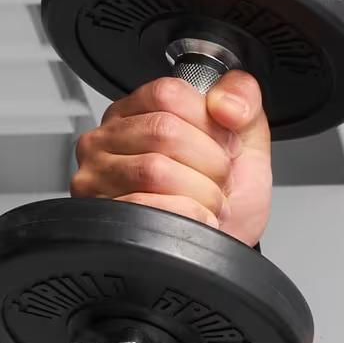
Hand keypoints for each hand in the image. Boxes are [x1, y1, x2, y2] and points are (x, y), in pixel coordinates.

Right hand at [67, 70, 271, 247]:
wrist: (226, 248)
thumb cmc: (226, 199)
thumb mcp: (246, 141)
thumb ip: (244, 100)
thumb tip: (225, 104)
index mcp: (137, 111)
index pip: (169, 94)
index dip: (210, 126)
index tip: (224, 148)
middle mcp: (108, 140)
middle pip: (164, 131)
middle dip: (210, 165)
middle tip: (216, 184)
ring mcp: (98, 178)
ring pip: (156, 171)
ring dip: (201, 195)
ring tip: (206, 204)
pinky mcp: (103, 216)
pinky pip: (148, 208)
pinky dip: (189, 218)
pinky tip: (196, 222)